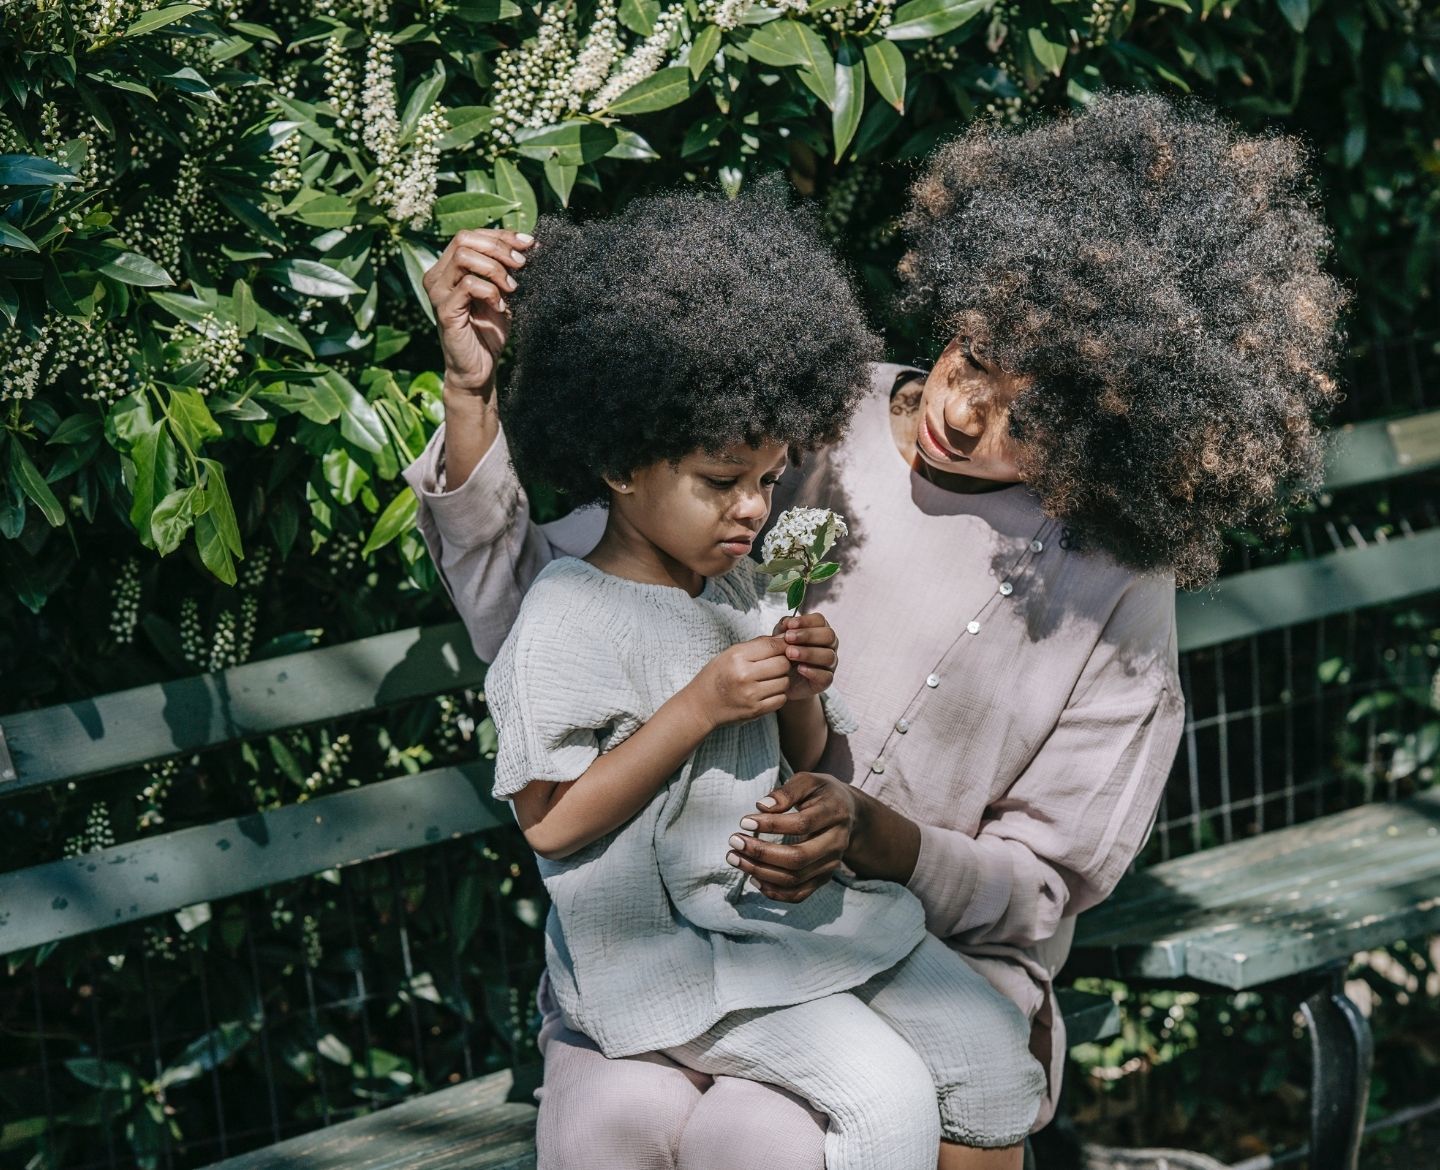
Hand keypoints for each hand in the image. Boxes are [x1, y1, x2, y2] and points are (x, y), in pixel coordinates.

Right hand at [421, 228, 534, 398]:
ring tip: (511, 288)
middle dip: (499, 248)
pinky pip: (468, 285)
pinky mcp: (444, 310)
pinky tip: (501, 307)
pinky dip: (490, 292)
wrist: (480, 368)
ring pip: (465, 257)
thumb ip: (506, 269)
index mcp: (448, 267)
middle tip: (521, 265)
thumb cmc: (489, 331)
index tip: (529, 244)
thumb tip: (529, 243)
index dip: (502, 235)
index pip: (471, 235)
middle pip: (464, 238)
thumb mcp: (502, 293)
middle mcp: (437, 275)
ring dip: (495, 269)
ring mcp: (438, 292)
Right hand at [685, 636, 791, 729]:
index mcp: (736, 657)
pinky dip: (778, 694)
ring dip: (781, 679)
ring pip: (785, 682)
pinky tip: (767, 692)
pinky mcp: (756, 710)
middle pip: (783, 664)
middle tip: (775, 664)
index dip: (784, 645)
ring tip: (768, 679)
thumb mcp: (730, 654)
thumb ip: (757, 645)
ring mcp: (751, 695)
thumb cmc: (716, 676)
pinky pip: (781, 699)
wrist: (701, 706)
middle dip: (783, 662)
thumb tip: (784, 638)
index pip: (772, 646)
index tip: (784, 647)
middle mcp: (744, 675)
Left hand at [726, 771, 857, 901]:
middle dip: (761, 853)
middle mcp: (837, 843)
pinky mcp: (824, 878)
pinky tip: (753, 878)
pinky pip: (799, 894)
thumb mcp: (808, 781)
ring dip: (760, 872)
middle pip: (798, 858)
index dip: (771, 825)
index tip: (744, 821)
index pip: (802, 824)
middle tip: (734, 841)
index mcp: (834, 814)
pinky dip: (774, 892)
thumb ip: (786, 791)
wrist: (848, 813)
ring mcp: (831, 864)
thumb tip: (761, 806)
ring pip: (795, 878)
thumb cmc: (821, 793)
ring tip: (735, 858)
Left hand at [772, 611, 838, 700]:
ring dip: (809, 653)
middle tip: (788, 638)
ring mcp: (830, 664)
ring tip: (790, 654)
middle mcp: (829, 646)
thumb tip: (787, 622)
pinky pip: (826, 676)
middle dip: (808, 635)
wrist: (779, 679)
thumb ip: (783, 628)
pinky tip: (799, 668)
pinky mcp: (826, 681)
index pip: (820, 620)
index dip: (806, 620)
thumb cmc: (782, 654)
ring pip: (828, 656)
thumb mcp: (779, 638)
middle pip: (828, 636)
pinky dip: (813, 672)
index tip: (790, 625)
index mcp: (820, 631)